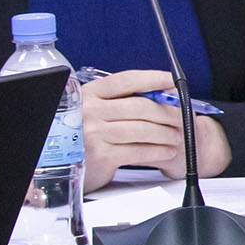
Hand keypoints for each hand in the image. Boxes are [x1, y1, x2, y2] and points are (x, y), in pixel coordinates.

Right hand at [79, 69, 232, 188]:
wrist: (61, 166)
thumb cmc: (86, 134)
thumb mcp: (97, 111)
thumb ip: (124, 100)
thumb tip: (164, 92)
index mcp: (89, 94)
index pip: (125, 80)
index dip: (152, 78)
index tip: (171, 80)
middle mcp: (89, 112)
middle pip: (139, 106)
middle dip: (167, 112)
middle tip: (182, 117)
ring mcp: (93, 134)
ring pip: (142, 130)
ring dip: (166, 133)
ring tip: (176, 136)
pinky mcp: (101, 156)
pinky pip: (139, 151)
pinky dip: (158, 151)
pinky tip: (166, 151)